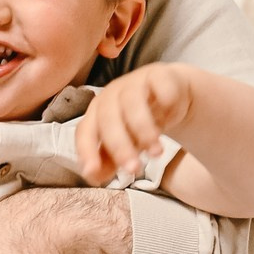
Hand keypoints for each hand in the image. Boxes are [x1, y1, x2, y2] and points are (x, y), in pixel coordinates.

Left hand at [79, 62, 193, 187]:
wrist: (169, 95)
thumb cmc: (138, 122)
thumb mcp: (124, 144)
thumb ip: (108, 161)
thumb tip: (93, 178)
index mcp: (97, 114)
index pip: (85, 132)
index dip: (86, 151)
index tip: (93, 173)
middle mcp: (112, 96)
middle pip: (108, 119)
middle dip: (120, 146)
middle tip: (135, 169)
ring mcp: (134, 83)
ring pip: (132, 102)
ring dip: (143, 129)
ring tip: (157, 153)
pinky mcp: (158, 76)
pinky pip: (159, 82)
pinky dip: (164, 95)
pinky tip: (169, 110)